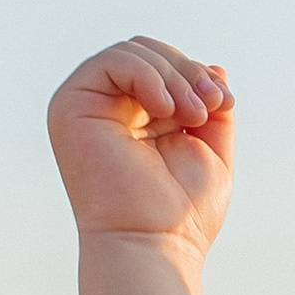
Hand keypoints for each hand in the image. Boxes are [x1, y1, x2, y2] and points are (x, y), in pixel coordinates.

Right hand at [48, 36, 235, 253]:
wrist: (155, 244)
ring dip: (173, 76)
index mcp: (136, 117)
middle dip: (187, 71)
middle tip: (210, 105)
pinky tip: (167, 110)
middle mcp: (107, 109)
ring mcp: (86, 106)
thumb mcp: (211, 148)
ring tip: (192, 115)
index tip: (224, 102)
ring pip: (132, 52)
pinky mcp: (71, 106)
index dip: (196, 73)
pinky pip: (112, 62)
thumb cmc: (182, 212)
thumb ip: (212, 105)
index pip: (163, 66)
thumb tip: (215, 67)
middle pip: (147, 51)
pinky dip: (148, 76)